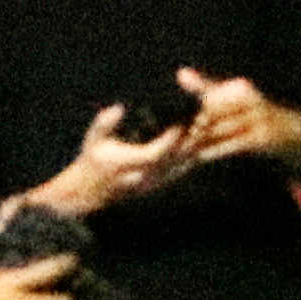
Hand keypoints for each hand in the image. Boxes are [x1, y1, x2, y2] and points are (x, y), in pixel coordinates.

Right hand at [32, 105, 192, 218]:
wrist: (93, 191)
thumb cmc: (93, 160)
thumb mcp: (93, 141)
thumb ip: (103, 125)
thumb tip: (118, 108)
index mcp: (130, 165)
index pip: (155, 154)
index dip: (169, 139)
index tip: (181, 121)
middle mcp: (148, 175)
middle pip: (176, 158)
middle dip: (190, 138)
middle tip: (203, 117)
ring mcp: (158, 180)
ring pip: (185, 163)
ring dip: (197, 144)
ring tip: (207, 122)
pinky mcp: (164, 181)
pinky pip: (185, 166)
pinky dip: (195, 151)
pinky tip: (205, 136)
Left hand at [175, 71, 300, 163]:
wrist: (292, 132)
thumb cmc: (254, 114)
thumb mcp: (233, 98)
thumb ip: (205, 87)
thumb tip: (180, 73)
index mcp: (241, 89)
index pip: (208, 98)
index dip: (189, 111)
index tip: (168, 120)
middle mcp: (252, 101)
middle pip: (213, 113)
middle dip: (191, 126)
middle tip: (168, 137)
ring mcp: (259, 119)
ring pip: (220, 130)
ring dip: (199, 141)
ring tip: (177, 149)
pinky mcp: (263, 138)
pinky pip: (233, 145)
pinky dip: (214, 151)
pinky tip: (199, 157)